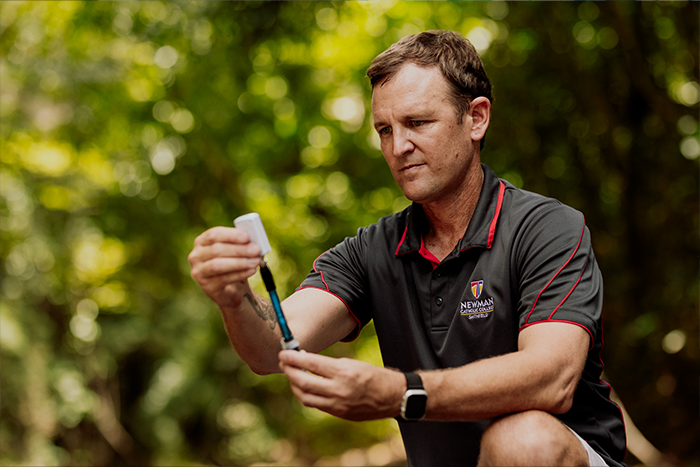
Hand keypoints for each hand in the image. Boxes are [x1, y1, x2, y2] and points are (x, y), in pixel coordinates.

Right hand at [188, 226, 262, 309]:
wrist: (231, 289)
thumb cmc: (233, 264)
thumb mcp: (235, 251)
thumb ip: (241, 244)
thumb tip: (253, 242)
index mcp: (202, 242)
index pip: (213, 234)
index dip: (231, 235)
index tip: (247, 237)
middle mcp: (196, 256)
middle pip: (216, 249)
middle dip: (239, 249)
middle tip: (256, 250)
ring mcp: (199, 272)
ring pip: (218, 265)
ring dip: (240, 262)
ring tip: (256, 261)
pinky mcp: (207, 286)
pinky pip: (224, 279)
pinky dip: (240, 274)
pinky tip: (252, 270)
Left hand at [278, 350, 403, 421]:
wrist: (392, 396)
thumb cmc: (374, 375)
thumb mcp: (352, 363)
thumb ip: (329, 365)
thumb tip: (307, 362)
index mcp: (343, 372)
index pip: (310, 363)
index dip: (293, 358)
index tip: (284, 354)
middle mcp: (338, 389)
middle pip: (303, 381)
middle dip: (289, 371)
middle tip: (283, 363)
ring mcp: (337, 404)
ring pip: (305, 396)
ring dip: (294, 385)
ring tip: (291, 375)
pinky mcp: (338, 413)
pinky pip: (314, 404)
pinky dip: (305, 395)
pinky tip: (303, 387)